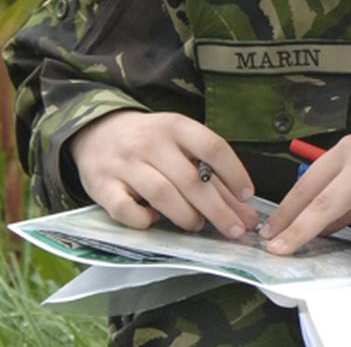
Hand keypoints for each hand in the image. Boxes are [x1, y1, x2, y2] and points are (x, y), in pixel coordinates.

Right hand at [71, 110, 259, 238]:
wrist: (97, 132)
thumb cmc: (151, 143)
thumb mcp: (183, 147)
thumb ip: (214, 178)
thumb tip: (246, 214)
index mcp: (176, 126)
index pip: (213, 147)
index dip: (234, 173)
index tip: (247, 196)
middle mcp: (149, 142)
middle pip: (191, 179)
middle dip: (218, 209)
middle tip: (234, 230)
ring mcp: (123, 164)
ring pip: (162, 194)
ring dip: (186, 216)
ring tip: (198, 225)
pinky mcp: (101, 185)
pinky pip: (126, 210)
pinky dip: (144, 220)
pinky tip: (154, 221)